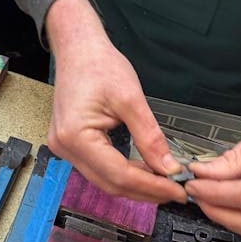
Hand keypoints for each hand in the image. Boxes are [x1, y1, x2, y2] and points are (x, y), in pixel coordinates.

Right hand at [46, 0, 185, 203]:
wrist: (78, 49)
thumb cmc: (99, 65)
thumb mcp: (131, 100)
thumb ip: (150, 138)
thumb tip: (169, 168)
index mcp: (75, 136)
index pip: (119, 175)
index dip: (151, 186)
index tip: (177, 190)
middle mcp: (64, 147)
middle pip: (109, 183)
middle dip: (145, 191)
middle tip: (175, 192)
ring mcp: (63, 148)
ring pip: (103, 180)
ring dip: (134, 185)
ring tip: (163, 184)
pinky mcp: (69, 145)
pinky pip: (98, 169)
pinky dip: (122, 174)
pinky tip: (143, 172)